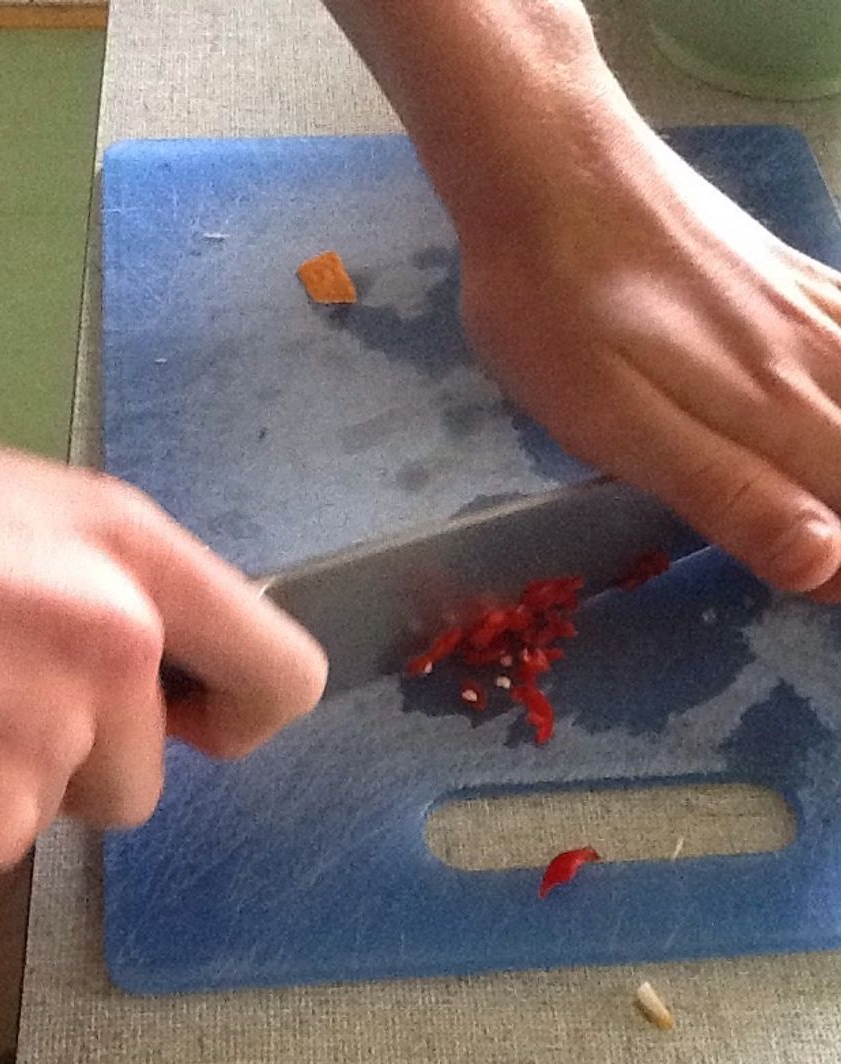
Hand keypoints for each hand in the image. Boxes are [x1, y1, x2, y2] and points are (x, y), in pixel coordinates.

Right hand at [0, 437, 325, 890]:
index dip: (244, 712)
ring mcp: (48, 735)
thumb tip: (155, 656)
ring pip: (56, 810)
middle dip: (75, 758)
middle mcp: (112, 641)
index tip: (205, 726)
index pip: (278, 671)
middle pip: (143, 768)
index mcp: (126, 549)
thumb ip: (100, 583)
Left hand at [458, 107, 840, 598]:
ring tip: (831, 511)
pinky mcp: (792, 278)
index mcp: (776, 418)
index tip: (821, 598)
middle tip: (822, 566)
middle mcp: (819, 366)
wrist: (550, 165)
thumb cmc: (557, 310)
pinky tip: (836, 391)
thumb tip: (827, 565)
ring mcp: (812, 313)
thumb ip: (726, 493)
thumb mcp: (616, 424)